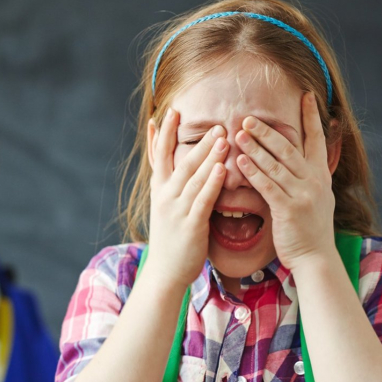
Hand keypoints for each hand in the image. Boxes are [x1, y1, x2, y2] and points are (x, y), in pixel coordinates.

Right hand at [145, 109, 227, 287]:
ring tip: (222, 136)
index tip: (170, 111)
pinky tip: (221, 168)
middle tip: (213, 121)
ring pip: (193, 176)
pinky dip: (211, 182)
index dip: (164, 133)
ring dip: (207, 155)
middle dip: (196, 140)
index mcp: (159, 190)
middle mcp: (165, 196)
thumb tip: (184, 165)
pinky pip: (202, 199)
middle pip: (180, 161)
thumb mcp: (167, 207)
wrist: (165, 271)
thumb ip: (175, 185)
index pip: (160, 155)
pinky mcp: (190, 224)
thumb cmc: (171, 238)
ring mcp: (176, 209)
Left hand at [235, 92, 335, 270]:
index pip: (317, 140)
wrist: (316, 257)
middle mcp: (314, 181)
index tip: (306, 95)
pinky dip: (254, 172)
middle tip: (248, 117)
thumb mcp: (317, 197)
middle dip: (268, 132)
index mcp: (321, 176)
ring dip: (255, 148)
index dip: (311, 117)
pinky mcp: (289, 209)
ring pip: (276, 165)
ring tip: (238, 133)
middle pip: (289, 149)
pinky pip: (268, 186)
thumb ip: (309, 175)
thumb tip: (304, 155)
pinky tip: (240, 161)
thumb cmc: (309, 228)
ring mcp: (303, 195)